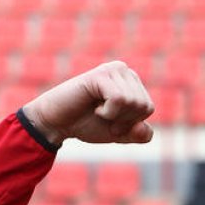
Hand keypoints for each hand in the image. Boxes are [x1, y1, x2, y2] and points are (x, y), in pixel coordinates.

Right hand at [21, 61, 154, 144]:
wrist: (57, 123)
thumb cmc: (87, 124)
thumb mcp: (120, 134)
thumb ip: (139, 135)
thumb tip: (144, 129)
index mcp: (132, 82)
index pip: (148, 108)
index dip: (130, 123)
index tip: (110, 120)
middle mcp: (124, 71)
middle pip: (143, 106)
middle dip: (123, 120)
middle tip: (102, 116)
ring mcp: (113, 69)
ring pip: (132, 102)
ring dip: (114, 116)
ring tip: (97, 110)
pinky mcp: (100, 74)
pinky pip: (119, 99)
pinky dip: (108, 112)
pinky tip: (94, 106)